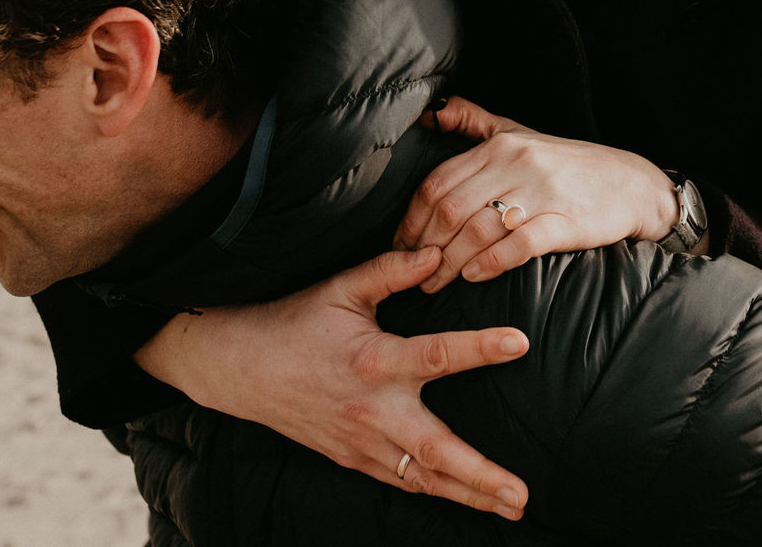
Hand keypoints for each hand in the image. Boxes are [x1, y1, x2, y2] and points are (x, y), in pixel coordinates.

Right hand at [135, 247, 529, 519]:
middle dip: (481, 475)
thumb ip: (392, 270)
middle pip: (434, 450)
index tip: (520, 342)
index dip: (479, 348)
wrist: (239, 366)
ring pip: (421, 478)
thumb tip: (439, 253)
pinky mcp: (351, 458)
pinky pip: (400, 481)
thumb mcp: (342, 288)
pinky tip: (470, 500)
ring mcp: (360, 441)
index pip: (436, 355)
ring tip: (512, 509)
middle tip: (522, 495)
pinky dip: (435, 492)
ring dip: (469, 495)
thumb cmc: (294, 320)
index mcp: (372, 360)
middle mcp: (370, 409)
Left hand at [395, 95, 678, 291]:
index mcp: (501, 144)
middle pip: (452, 208)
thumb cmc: (569, 165)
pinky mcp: (567, 221)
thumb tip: (430, 113)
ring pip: (479, 228)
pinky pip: (520, 243)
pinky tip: (475, 276)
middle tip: (413, 272)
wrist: (633, 184)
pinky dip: (491, 262)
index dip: (412, 217)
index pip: (439, 181)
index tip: (401, 244)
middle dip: (425, 245)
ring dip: (450, 262)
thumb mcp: (520, 133)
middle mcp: (518, 163)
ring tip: (437, 282)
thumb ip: (474, 122)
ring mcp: (544, 191)